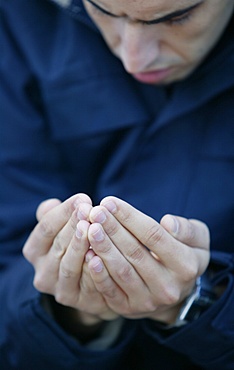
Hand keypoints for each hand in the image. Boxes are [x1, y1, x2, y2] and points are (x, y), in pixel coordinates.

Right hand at [23, 194, 117, 325]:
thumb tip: (50, 204)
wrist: (90, 280)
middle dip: (75, 225)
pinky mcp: (79, 301)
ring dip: (81, 246)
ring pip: (69, 266)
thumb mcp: (63, 228)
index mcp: (34, 251)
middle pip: (58, 245)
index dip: (64, 212)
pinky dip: (94, 270)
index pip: (46, 228)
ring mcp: (59, 289)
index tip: (83, 199)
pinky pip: (87, 285)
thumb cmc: (76, 244)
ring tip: (94, 228)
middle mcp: (42, 273)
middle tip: (90, 210)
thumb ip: (56, 215)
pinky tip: (102, 254)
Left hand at [79, 196, 209, 323]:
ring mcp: (148, 301)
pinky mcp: (129, 309)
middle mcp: (168, 287)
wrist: (177, 290)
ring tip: (88, 228)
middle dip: (112, 229)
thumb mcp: (197, 239)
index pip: (154, 236)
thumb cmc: (184, 254)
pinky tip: (87, 254)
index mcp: (186, 265)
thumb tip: (168, 223)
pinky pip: (110, 291)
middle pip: (135, 252)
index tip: (110, 202)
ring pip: (121, 271)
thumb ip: (187, 229)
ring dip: (103, 248)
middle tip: (95, 212)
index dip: (130, 218)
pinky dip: (97, 273)